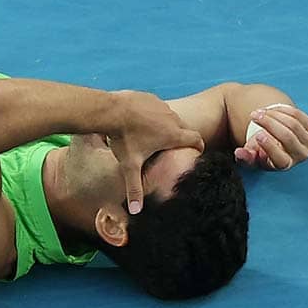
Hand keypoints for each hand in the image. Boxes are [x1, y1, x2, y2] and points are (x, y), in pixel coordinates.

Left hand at [108, 90, 205, 214]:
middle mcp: (173, 118)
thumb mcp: (129, 165)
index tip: (193, 151)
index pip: (197, 140)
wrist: (110, 110)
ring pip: (170, 116)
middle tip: (168, 145)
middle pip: (183, 129)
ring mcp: (162, 105)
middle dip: (179, 137)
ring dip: (165, 124)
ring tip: (151, 133)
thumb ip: (134, 188)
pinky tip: (140, 119)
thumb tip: (136, 211)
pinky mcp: (151, 96)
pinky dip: (152, 112)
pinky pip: (157, 106)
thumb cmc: (123, 138)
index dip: (197, 146)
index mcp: (173, 134)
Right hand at [237, 103, 307, 170]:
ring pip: (293, 123)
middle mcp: (301, 155)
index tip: (257, 135)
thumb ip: (245, 157)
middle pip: (287, 136)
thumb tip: (239, 153)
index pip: (280, 158)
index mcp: (285, 165)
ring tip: (259, 111)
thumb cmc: (262, 151)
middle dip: (269, 123)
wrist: (278, 141)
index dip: (269, 146)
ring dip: (274, 114)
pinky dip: (283, 110)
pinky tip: (271, 110)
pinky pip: (299, 115)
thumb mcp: (251, 156)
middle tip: (253, 115)